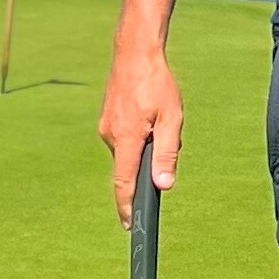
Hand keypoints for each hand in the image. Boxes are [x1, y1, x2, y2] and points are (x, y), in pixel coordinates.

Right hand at [99, 42, 183, 226]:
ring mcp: (106, 127)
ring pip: (129, 151)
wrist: (135, 52)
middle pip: (130, 167)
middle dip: (148, 165)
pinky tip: (149, 115)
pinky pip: (125, 138)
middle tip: (166, 138)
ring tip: (159, 118)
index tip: (131, 226)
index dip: (127, 207)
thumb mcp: (171, 119)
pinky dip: (139, 136)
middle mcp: (110, 135)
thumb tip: (163, 185)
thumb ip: (167, 154)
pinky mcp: (107, 120)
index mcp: (126, 138)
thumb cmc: (157, 83)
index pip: (124, 183)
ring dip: (146, 145)